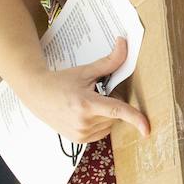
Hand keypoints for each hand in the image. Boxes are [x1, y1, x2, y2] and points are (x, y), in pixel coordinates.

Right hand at [19, 38, 150, 142]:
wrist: (37, 94)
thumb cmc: (61, 81)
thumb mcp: (86, 70)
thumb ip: (110, 61)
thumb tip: (124, 43)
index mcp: (86, 104)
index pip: (117, 111)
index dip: (135, 119)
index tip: (147, 129)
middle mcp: (84, 122)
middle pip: (115, 115)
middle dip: (112, 103)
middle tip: (95, 93)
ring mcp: (80, 134)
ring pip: (110, 124)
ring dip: (106, 114)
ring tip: (87, 103)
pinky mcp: (78, 140)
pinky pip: (102, 132)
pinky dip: (100, 122)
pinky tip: (85, 113)